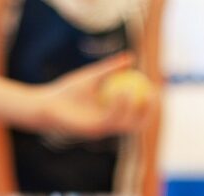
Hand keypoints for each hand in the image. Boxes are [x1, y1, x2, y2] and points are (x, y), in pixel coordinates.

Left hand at [39, 54, 154, 137]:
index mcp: (114, 116)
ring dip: (132, 107)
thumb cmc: (68, 91)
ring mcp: (104, 129)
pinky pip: (111, 118)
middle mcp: (111, 126)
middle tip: (153, 94)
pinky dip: (118, 105)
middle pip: (138, 124)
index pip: (138, 115)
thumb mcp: (93, 75)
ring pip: (126, 123)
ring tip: (133, 89)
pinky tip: (121, 91)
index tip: (156, 89)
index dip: (151, 106)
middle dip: (149, 112)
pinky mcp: (94, 130)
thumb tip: (132, 58)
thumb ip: (111, 68)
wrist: (47, 103)